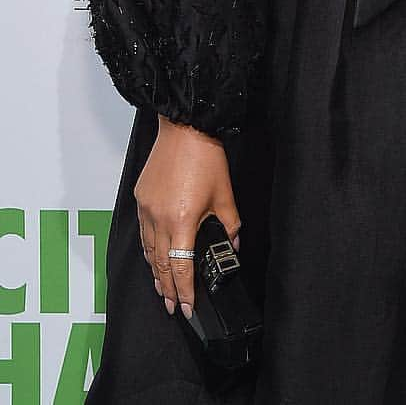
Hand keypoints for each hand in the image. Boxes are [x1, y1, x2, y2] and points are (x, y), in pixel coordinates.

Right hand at [134, 115, 239, 319]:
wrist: (185, 128)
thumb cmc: (205, 156)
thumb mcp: (225, 194)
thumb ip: (230, 225)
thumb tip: (234, 244)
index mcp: (182, 221)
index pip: (181, 268)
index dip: (185, 291)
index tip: (188, 307)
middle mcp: (159, 219)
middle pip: (161, 266)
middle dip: (168, 290)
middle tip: (173, 306)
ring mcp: (147, 210)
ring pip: (149, 252)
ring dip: (157, 273)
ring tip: (164, 289)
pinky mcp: (141, 199)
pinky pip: (143, 233)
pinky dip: (149, 250)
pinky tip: (155, 257)